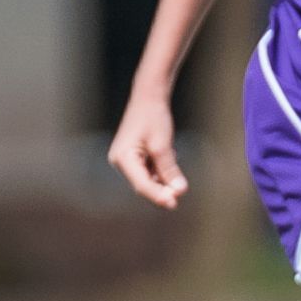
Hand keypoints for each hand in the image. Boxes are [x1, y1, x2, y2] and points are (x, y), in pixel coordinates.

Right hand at [107, 90, 186, 207]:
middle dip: (162, 189)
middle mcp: (121, 161)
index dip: (158, 195)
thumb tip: (179, 191)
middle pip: (144, 184)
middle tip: (179, 194)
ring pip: (148, 179)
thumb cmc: (153, 117)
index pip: (141, 184)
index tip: (173, 203)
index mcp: (122, 158)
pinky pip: (150, 171)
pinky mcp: (135, 158)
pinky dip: (162, 170)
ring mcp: (127, 160)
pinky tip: (170, 154)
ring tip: (174, 161)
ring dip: (164, 178)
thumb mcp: (163, 145)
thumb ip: (169, 169)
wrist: (149, 97)